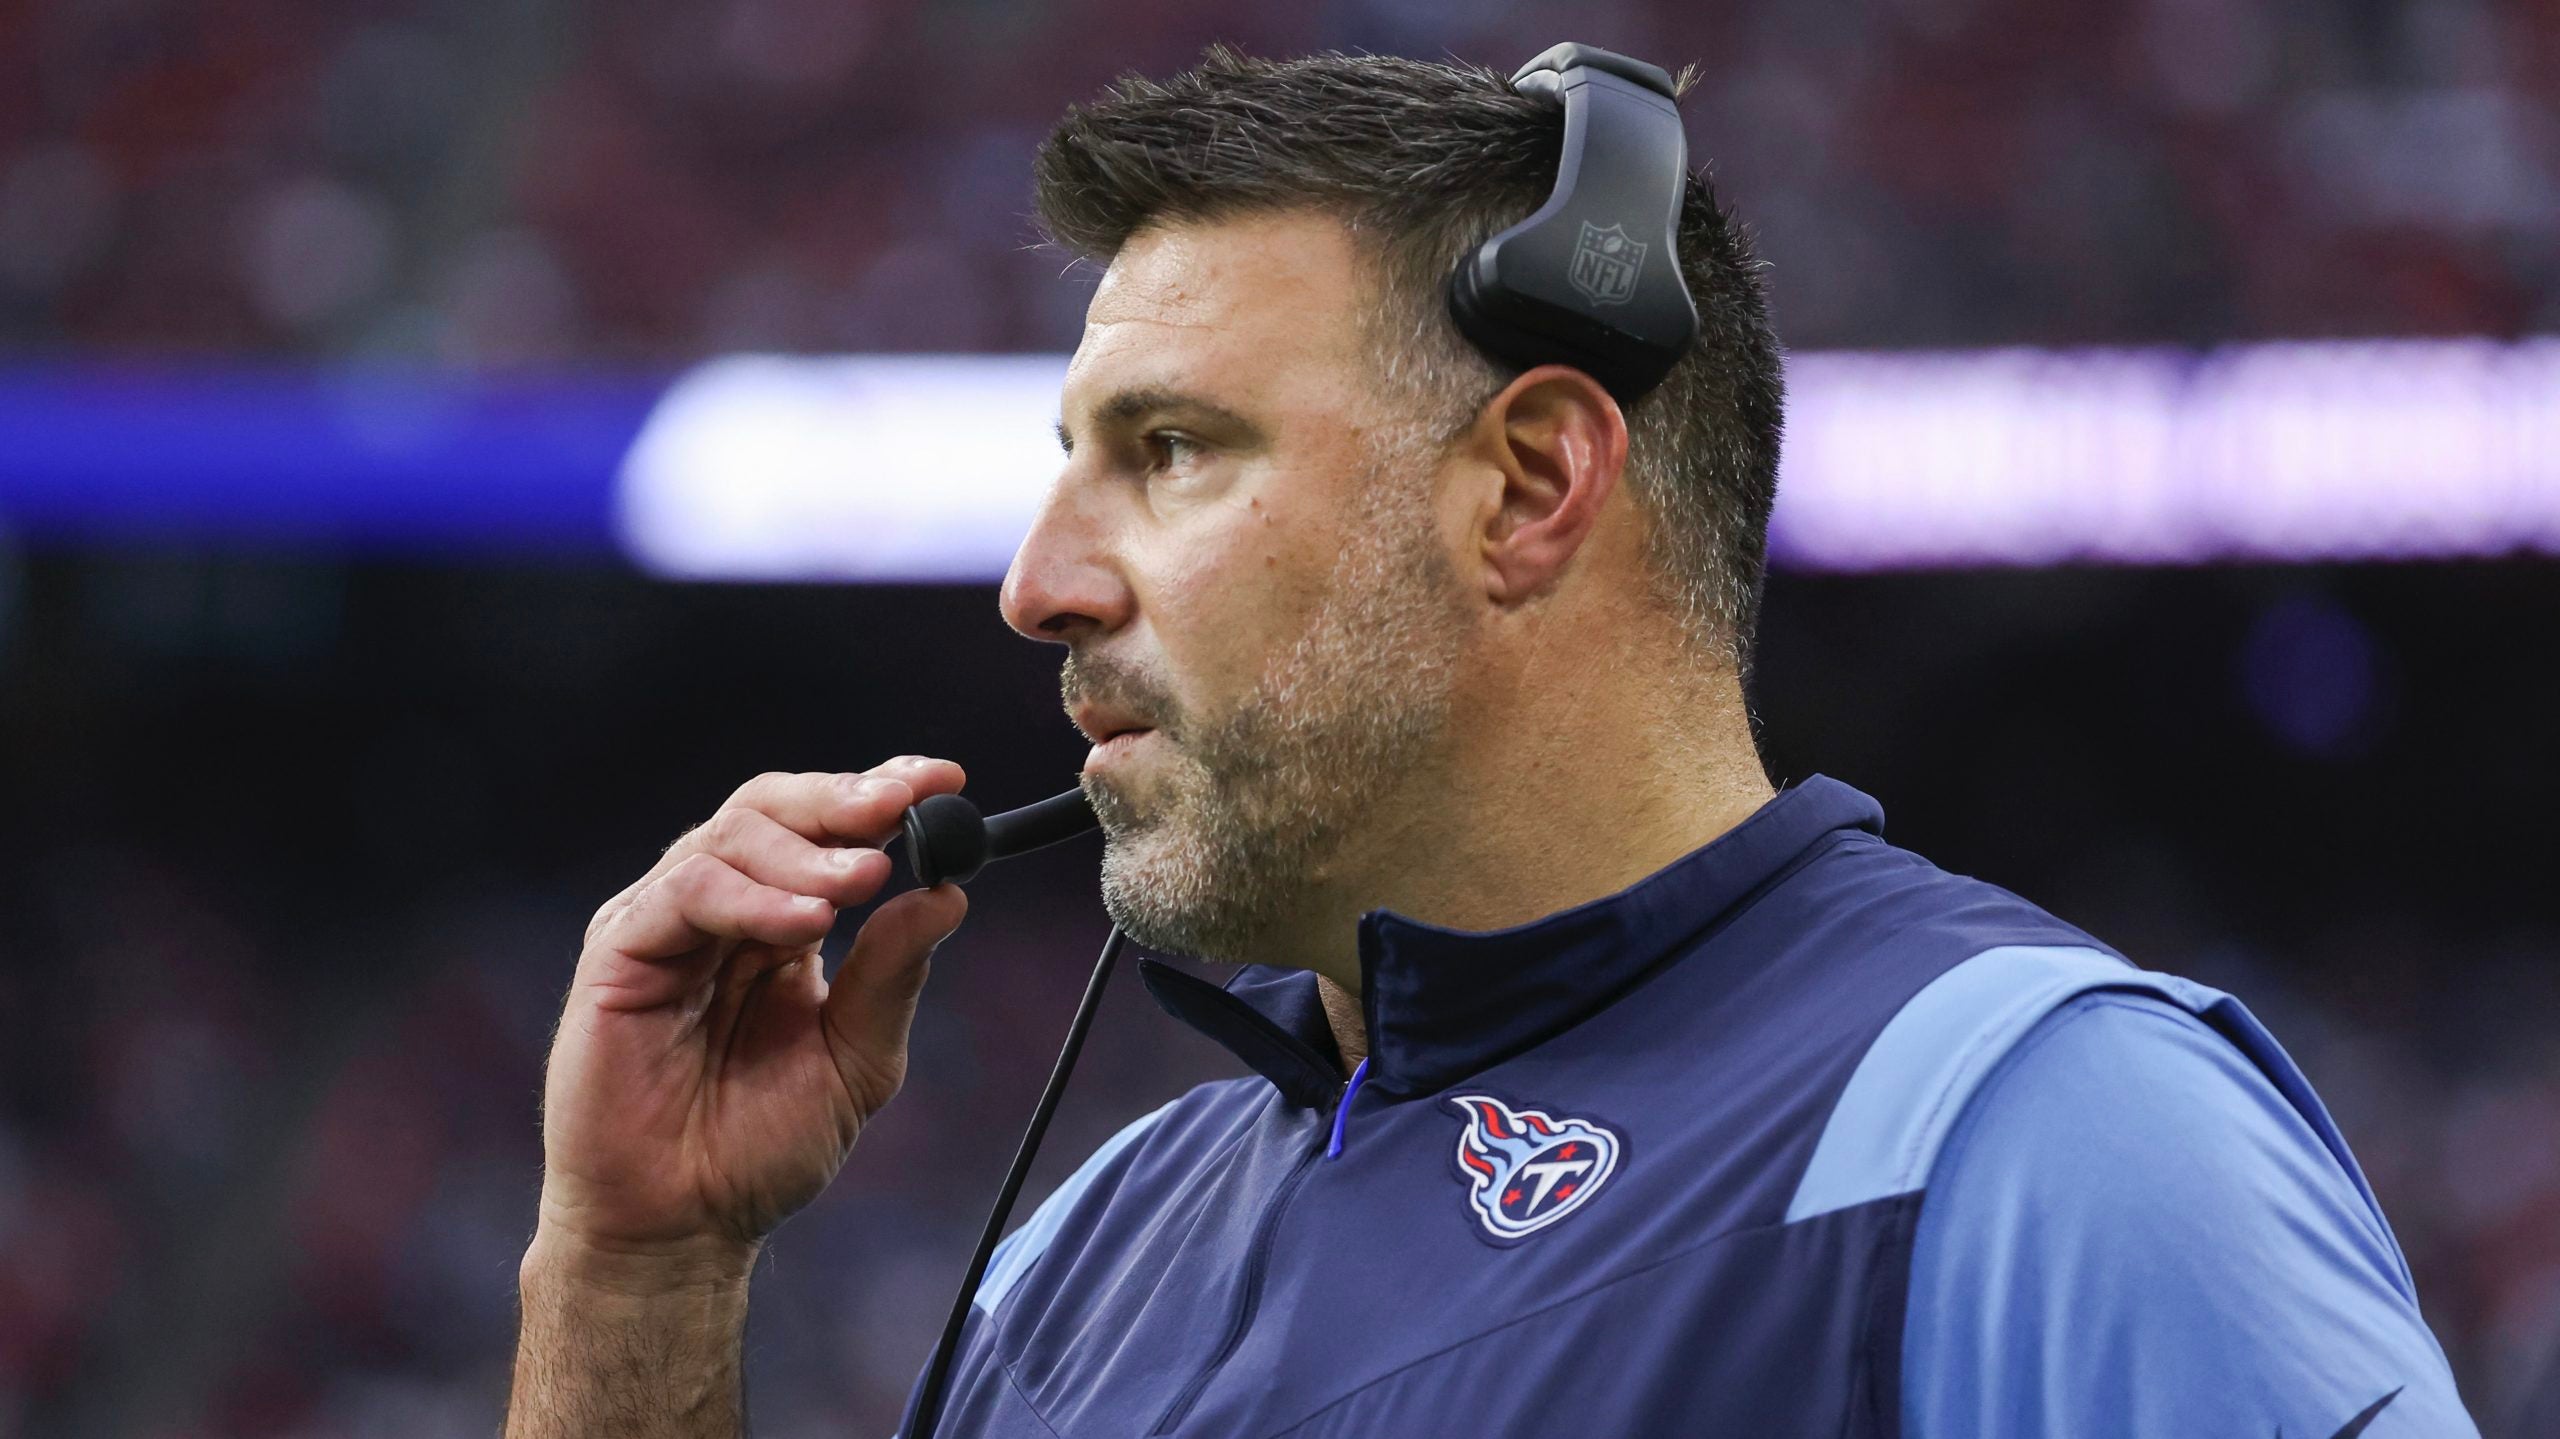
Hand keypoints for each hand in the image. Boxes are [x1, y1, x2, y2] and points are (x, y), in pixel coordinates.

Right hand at [534, 758, 969, 1269]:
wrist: (682, 1226)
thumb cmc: (760, 1150)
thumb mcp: (857, 1059)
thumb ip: (893, 976)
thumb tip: (949, 894)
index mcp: (777, 922)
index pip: (823, 827)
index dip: (879, 791)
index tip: (945, 779)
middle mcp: (719, 908)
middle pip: (772, 810)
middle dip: (844, 800)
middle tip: (903, 805)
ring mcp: (664, 925)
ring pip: (729, 838)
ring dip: (805, 851)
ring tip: (862, 879)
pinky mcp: (619, 955)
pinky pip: (681, 894)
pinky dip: (747, 896)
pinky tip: (803, 922)